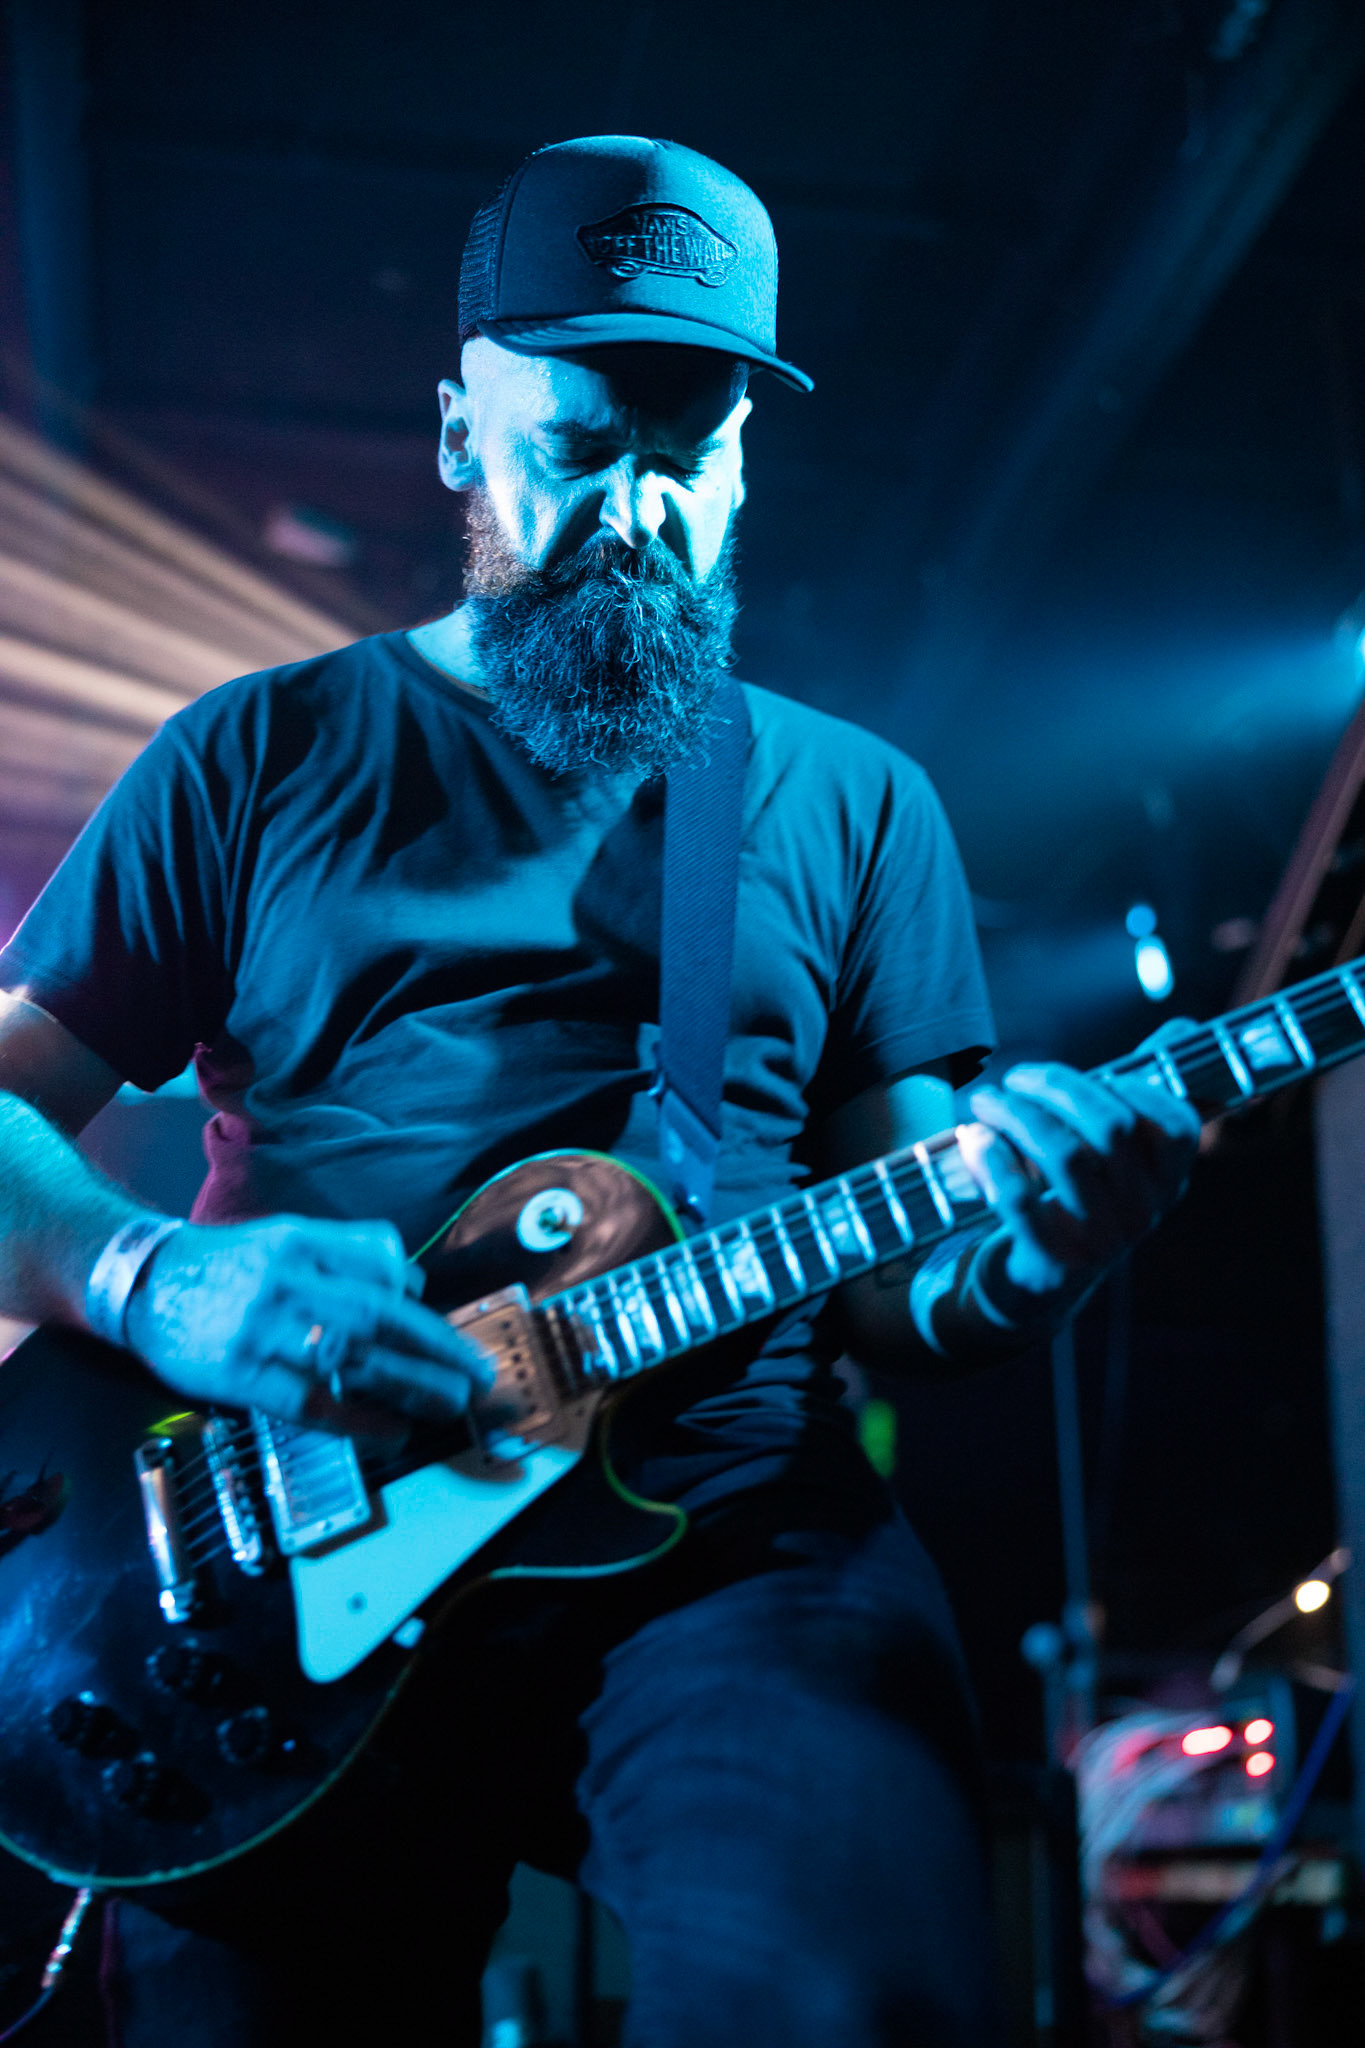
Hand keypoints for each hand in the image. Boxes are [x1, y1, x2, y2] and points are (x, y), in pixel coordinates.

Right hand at [122, 1215, 495, 1438]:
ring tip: (449, 1404)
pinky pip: (308, 1402)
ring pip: (349, 1359)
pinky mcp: (241, 1374)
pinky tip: (388, 1431)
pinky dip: (353, 1419)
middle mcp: (289, 1283)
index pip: (378, 1267)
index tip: (451, 1330)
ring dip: (407, 1385)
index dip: (421, 1302)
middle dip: (435, 1348)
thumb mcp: (287, 1237)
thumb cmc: (228, 1263)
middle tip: (477, 1375)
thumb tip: (412, 1288)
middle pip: (376, 1316)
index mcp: (303, 1244)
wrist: (143, 1281)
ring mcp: (264, 1331)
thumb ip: (349, 1254)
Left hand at [957, 1030, 1201, 1297]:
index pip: (1175, 1123)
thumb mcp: (1123, 1150)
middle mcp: (1144, 1210)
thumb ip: (1146, 1089)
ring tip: (986, 1101)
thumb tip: (1186, 1028)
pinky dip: (993, 1160)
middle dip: (1055, 1085)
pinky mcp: (1054, 1261)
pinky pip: (1020, 1199)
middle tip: (1016, 1077)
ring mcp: (1102, 1239)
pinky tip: (977, 1139)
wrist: (1047, 1281)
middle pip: (1109, 1127)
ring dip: (1015, 1114)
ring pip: (1062, 1155)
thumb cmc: (1083, 1194)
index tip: (1097, 1074)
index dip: (1135, 1087)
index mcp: (1169, 1178)